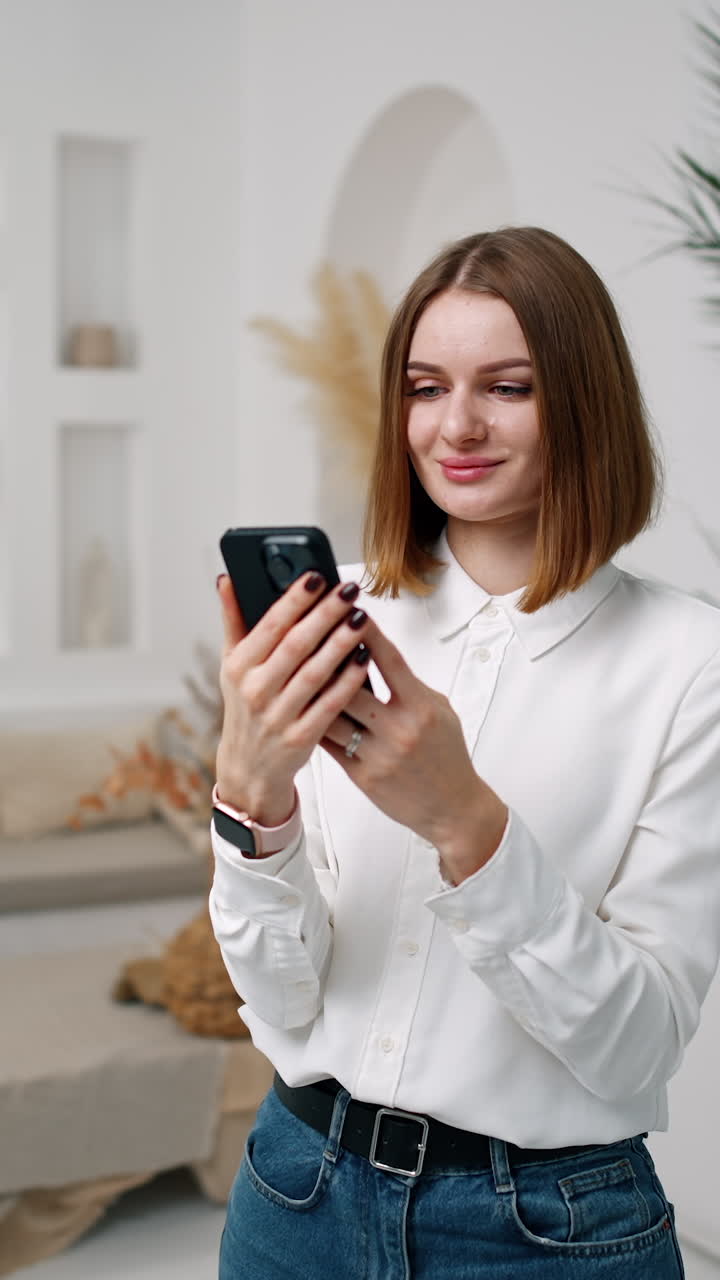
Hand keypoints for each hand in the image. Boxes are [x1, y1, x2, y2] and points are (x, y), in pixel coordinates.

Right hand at [215, 572, 371, 823]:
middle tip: (349, 590)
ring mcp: (278, 716)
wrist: (250, 767)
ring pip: (315, 673)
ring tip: (361, 618)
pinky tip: (365, 658)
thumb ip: (233, 620)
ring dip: (340, 643)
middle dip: (325, 614)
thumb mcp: (232, 665)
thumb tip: (227, 579)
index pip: (268, 625)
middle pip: (295, 645)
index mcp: (239, 667)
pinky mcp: (301, 738)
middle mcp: (255, 690)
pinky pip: (329, 704)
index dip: (294, 599)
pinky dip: (348, 681)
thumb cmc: (246, 706)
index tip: (317, 576)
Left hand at [319, 614, 508, 880]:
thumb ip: (409, 685)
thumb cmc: (447, 754)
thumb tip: (378, 655)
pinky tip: (299, 706)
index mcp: (421, 706)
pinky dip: (314, 722)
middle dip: (329, 657)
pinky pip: (330, 743)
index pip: (390, 659)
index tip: (348, 609)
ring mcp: (379, 753)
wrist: (452, 807)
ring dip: (313, 690)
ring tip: (293, 667)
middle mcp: (399, 728)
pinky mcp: (362, 775)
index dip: (367, 632)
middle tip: (307, 634)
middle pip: (352, 684)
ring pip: (333, 714)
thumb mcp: (439, 712)